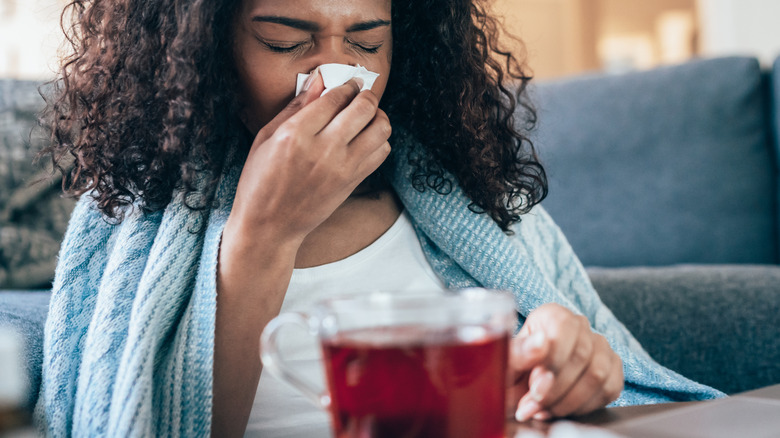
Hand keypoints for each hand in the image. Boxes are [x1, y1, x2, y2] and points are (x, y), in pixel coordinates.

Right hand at [228, 70, 391, 246]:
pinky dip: (379, 140)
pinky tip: (365, 139)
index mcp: (296, 134)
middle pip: (363, 108)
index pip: (335, 97)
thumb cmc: (260, 181)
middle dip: (365, 94)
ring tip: (366, 116)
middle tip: (361, 93)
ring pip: (380, 129)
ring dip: (377, 116)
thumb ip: (295, 107)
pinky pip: (381, 152)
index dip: (346, 84)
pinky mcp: (352, 182)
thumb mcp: (266, 138)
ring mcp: (342, 168)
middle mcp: (323, 149)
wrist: (269, 226)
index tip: (349, 82)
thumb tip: (319, 80)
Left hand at [508, 303, 623, 421]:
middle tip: (534, 405)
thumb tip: (540, 342)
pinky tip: (562, 410)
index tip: (534, 389)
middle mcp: (580, 325)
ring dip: (569, 402)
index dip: (552, 362)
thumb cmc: (514, 371)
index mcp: (553, 314)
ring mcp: (600, 347)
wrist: (521, 388)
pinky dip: (585, 407)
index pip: (564, 329)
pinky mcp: (612, 369)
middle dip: (556, 390)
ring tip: (544, 410)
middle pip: (582, 356)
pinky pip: (610, 389)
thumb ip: (520, 352)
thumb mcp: (506, 361)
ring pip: (598, 375)